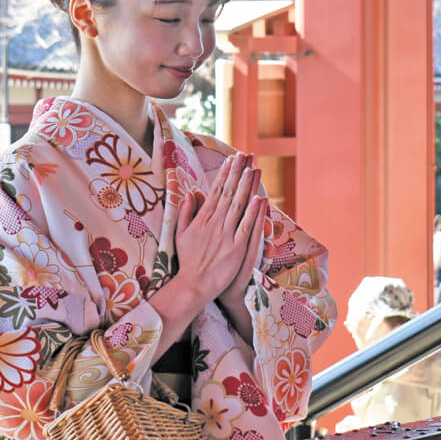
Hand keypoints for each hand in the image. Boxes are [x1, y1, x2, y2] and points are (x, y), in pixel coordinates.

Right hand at [173, 153, 265, 305]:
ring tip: (254, 169)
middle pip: (229, 193)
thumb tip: (190, 193)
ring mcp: (226, 235)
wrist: (194, 284)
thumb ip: (185, 212)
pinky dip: (253, 213)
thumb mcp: (181, 234)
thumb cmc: (188, 260)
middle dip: (237, 173)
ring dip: (247, 186)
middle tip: (245, 155)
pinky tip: (259, 199)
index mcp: (202, 219)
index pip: (216, 191)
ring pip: (239, 206)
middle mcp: (214, 223)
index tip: (231, 159)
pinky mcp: (236, 248)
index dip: (225, 174)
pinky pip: (246, 227)